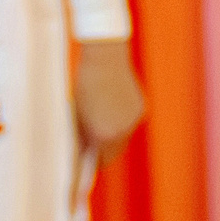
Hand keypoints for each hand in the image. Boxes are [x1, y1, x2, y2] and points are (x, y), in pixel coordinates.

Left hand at [72, 39, 146, 164]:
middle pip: (115, 152)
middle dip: (104, 150)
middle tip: (92, 145)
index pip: (101, 161)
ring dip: (113, 136)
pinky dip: (121, 122)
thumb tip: (83, 153)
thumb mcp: (78, 115)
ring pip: (124, 138)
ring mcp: (134, 121)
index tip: (86, 161)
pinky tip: (111, 109)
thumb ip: (82, 137)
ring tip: (101, 124)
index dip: (93, 162)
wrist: (105, 58)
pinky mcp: (141, 109)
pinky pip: (130, 124)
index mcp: (104, 136)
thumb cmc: (84, 85)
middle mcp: (123, 132)